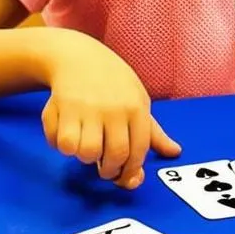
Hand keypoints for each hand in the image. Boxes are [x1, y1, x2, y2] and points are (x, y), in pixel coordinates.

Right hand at [40, 38, 180, 188]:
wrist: (79, 57)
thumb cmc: (113, 83)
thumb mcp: (137, 100)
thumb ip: (152, 132)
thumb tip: (174, 152)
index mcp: (135, 107)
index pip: (138, 151)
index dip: (131, 171)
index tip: (125, 176)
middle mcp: (112, 108)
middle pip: (113, 156)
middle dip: (109, 171)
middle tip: (104, 167)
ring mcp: (85, 108)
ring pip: (85, 152)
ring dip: (84, 156)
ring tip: (86, 145)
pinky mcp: (60, 108)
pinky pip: (60, 142)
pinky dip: (61, 146)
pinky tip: (68, 135)